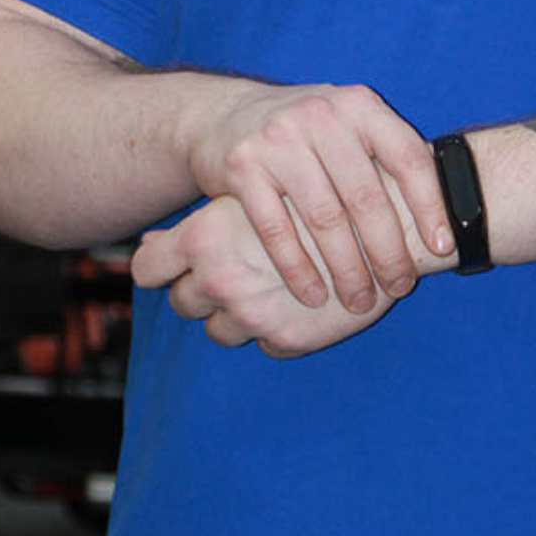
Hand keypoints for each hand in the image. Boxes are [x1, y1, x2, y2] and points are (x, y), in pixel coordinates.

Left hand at [132, 194, 401, 356]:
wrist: (388, 218)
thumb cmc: (319, 192)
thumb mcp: (257, 191)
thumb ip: (203, 222)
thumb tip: (148, 245)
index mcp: (206, 237)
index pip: (147, 268)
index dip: (156, 266)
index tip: (171, 265)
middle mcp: (220, 279)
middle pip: (182, 302)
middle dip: (202, 290)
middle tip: (234, 270)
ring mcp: (252, 314)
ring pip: (220, 330)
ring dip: (238, 313)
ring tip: (270, 286)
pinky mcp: (287, 339)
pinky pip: (263, 344)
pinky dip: (275, 328)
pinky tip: (298, 302)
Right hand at [184, 82, 453, 315]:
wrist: (227, 115)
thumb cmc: (307, 134)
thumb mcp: (349, 126)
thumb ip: (387, 156)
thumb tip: (445, 216)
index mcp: (360, 105)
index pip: (407, 157)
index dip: (430, 206)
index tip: (442, 249)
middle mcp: (322, 115)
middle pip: (367, 196)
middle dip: (387, 251)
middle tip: (399, 287)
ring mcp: (280, 139)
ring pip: (324, 218)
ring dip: (346, 269)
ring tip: (359, 300)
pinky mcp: (244, 166)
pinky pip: (277, 229)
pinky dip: (298, 269)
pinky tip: (313, 295)